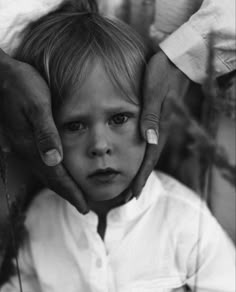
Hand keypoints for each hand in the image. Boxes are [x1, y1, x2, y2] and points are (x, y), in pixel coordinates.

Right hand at [0, 49, 88, 213]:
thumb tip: (54, 160)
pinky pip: (40, 163)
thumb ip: (45, 132)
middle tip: (83, 206)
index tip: (84, 207)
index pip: (56, 177)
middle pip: (51, 179)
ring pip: (45, 173)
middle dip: (68, 194)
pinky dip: (53, 173)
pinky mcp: (24, 139)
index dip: (71, 192)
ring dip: (60, 186)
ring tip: (74, 194)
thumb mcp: (37, 105)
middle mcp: (27, 150)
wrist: (1, 76)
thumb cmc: (22, 86)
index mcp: (32, 145)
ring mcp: (24, 145)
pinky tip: (58, 172)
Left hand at [131, 50, 190, 196]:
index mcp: (159, 125)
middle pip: (148, 160)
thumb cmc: (160, 71)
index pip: (149, 157)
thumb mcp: (153, 90)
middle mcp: (160, 129)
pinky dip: (140, 156)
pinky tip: (134, 160)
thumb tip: (149, 141)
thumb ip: (151, 114)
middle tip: (126, 197)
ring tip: (129, 185)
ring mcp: (158, 125)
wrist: (173, 57)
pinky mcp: (156, 119)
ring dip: (139, 170)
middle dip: (139, 179)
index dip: (140, 176)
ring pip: (148, 153)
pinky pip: (148, 143)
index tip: (132, 194)